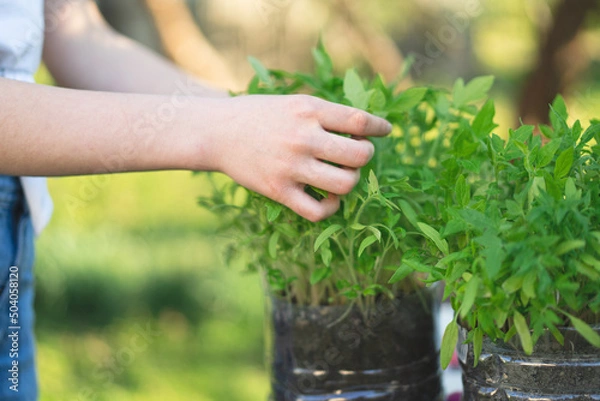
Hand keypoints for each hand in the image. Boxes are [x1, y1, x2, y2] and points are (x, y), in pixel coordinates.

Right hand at [208, 94, 391, 220]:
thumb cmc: (259, 115)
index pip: (359, 120)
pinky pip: (318, 211)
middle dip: (366, 156)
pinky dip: (331, 207)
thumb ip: (324, 114)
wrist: (217, 132)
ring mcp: (291, 167)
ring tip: (342, 175)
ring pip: (345, 184)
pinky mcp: (279, 191)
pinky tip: (328, 198)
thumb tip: (363, 128)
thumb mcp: (293, 103)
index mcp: (309, 110)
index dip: (379, 127)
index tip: (385, 131)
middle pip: (360, 155)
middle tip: (356, 154)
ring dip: (351, 181)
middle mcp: (303, 138)